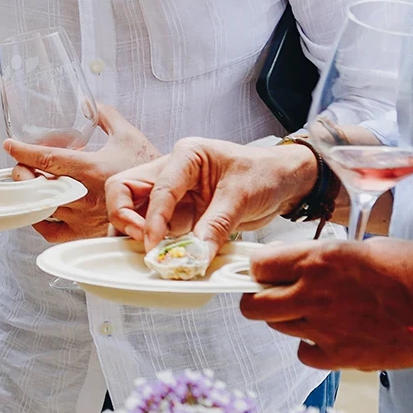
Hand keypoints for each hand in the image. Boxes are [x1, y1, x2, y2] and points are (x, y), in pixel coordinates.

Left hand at [4, 104, 157, 242]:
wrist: (168, 202)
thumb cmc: (149, 169)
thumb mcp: (128, 136)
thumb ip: (106, 116)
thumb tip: (90, 103)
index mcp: (89, 169)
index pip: (45, 159)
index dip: (22, 151)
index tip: (9, 145)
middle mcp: (82, 195)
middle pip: (35, 185)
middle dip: (22, 173)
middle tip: (21, 165)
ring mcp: (82, 218)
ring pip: (40, 206)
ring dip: (30, 192)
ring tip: (30, 183)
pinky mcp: (85, 234)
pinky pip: (50, 231)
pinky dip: (39, 219)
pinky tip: (42, 207)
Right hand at [108, 138, 317, 251]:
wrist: (288, 182)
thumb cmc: (267, 174)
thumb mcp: (242, 197)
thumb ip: (216, 226)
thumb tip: (194, 254)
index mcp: (185, 156)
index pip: (156, 188)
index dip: (151, 219)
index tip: (153, 244)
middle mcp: (172, 172)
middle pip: (124, 190)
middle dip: (125, 218)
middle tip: (142, 243)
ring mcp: (174, 195)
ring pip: (133, 209)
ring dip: (135, 232)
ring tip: (149, 252)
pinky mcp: (181, 214)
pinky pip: (157, 229)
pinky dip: (155, 244)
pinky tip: (164, 256)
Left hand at [240, 238, 412, 369]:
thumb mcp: (363, 247)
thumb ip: (323, 258)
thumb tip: (295, 265)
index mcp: (319, 260)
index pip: (260, 266)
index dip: (261, 269)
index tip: (267, 271)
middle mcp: (314, 294)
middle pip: (254, 305)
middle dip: (258, 299)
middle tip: (275, 296)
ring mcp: (325, 329)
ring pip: (279, 327)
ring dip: (289, 319)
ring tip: (316, 312)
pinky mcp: (342, 357)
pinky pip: (304, 353)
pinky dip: (311, 346)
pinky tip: (329, 336)